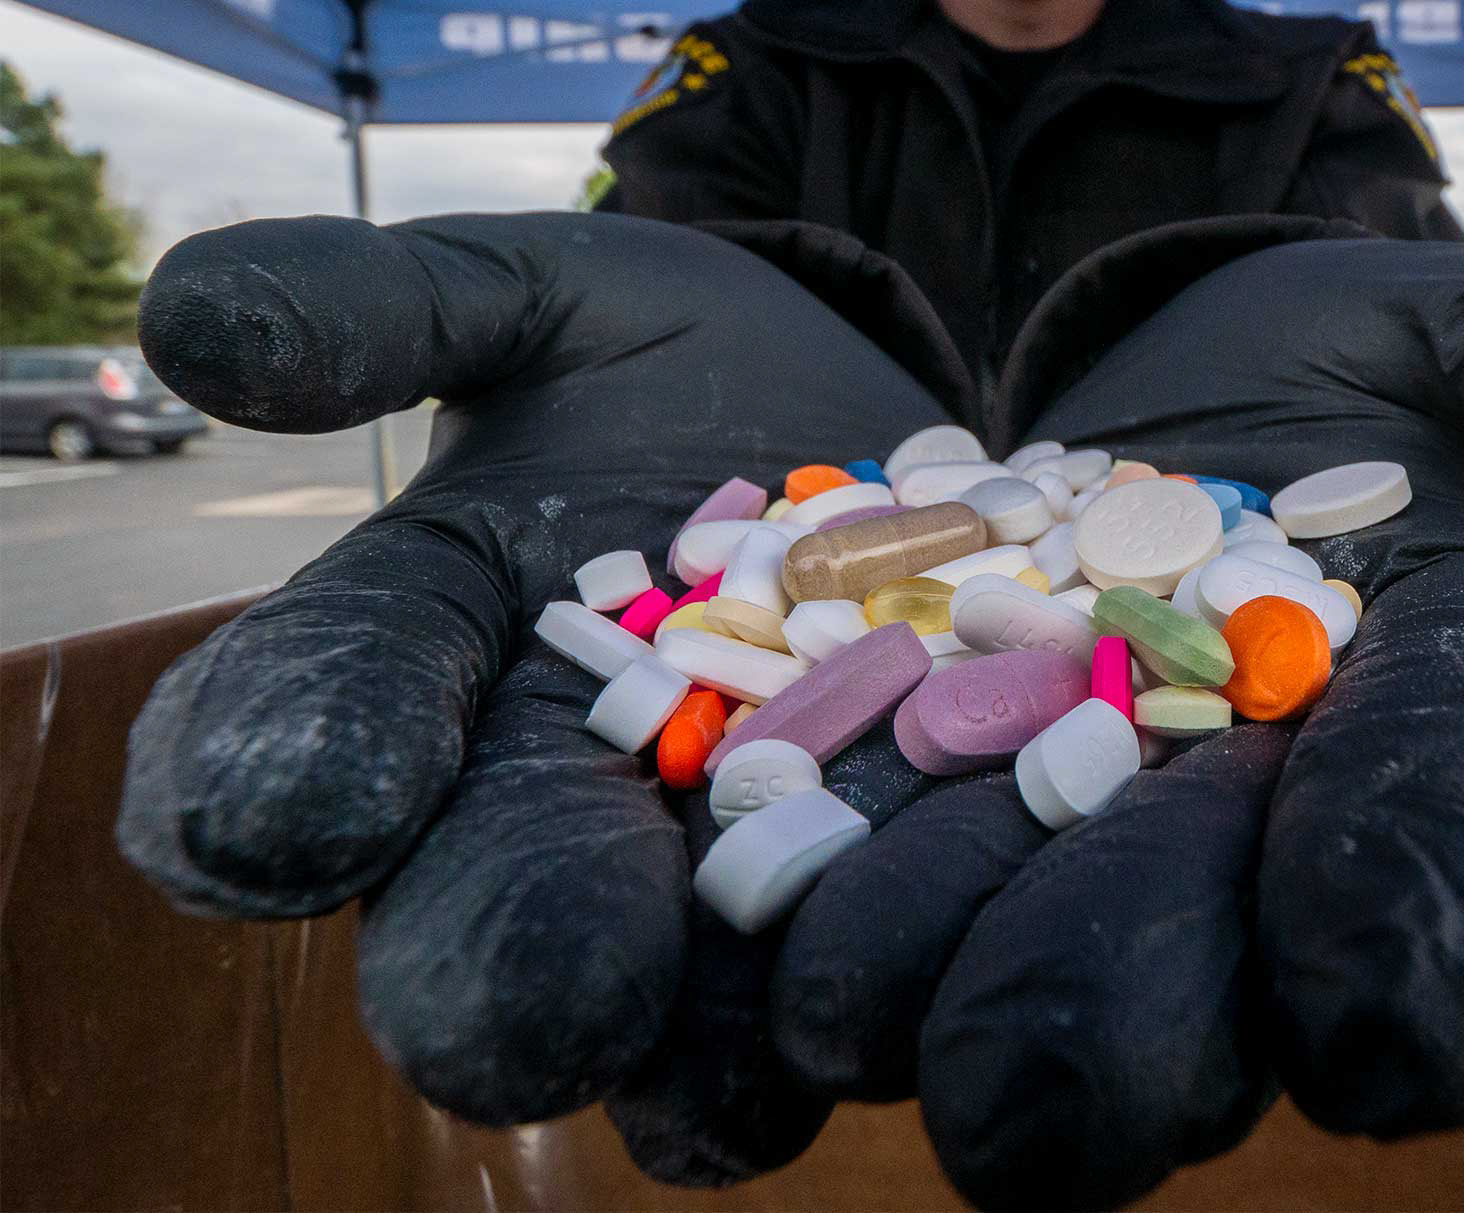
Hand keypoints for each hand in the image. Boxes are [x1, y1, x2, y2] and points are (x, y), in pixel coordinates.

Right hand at [116, 211, 957, 1173]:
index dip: (290, 762)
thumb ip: (393, 312)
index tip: (277, 820)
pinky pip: (910, 943)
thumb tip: (190, 324)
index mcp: (449, 672)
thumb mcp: (544, 301)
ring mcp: (738, 869)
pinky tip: (986, 952)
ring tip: (792, 1009)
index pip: (337, 713)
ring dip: (732, 1021)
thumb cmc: (679, 366)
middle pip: (508, 917)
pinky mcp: (905, 876)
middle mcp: (569, 809)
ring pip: (709, 994)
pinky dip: (939, 954)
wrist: (889, 426)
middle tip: (538, 1008)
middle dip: (514, 963)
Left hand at [763, 230, 1463, 1207]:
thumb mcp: (1445, 322)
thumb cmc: (1325, 373)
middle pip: (1204, 947)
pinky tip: (729, 996)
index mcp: (1411, 737)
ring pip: (1014, 942)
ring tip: (849, 1023)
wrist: (1124, 402)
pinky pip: (863, 885)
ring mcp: (1069, 844)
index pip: (1453, 832)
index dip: (1428, 925)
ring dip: (934, 993)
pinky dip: (797, 928)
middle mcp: (1244, 837)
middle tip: (1050, 1107)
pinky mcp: (909, 820)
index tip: (1390, 1031)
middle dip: (1129, 1015)